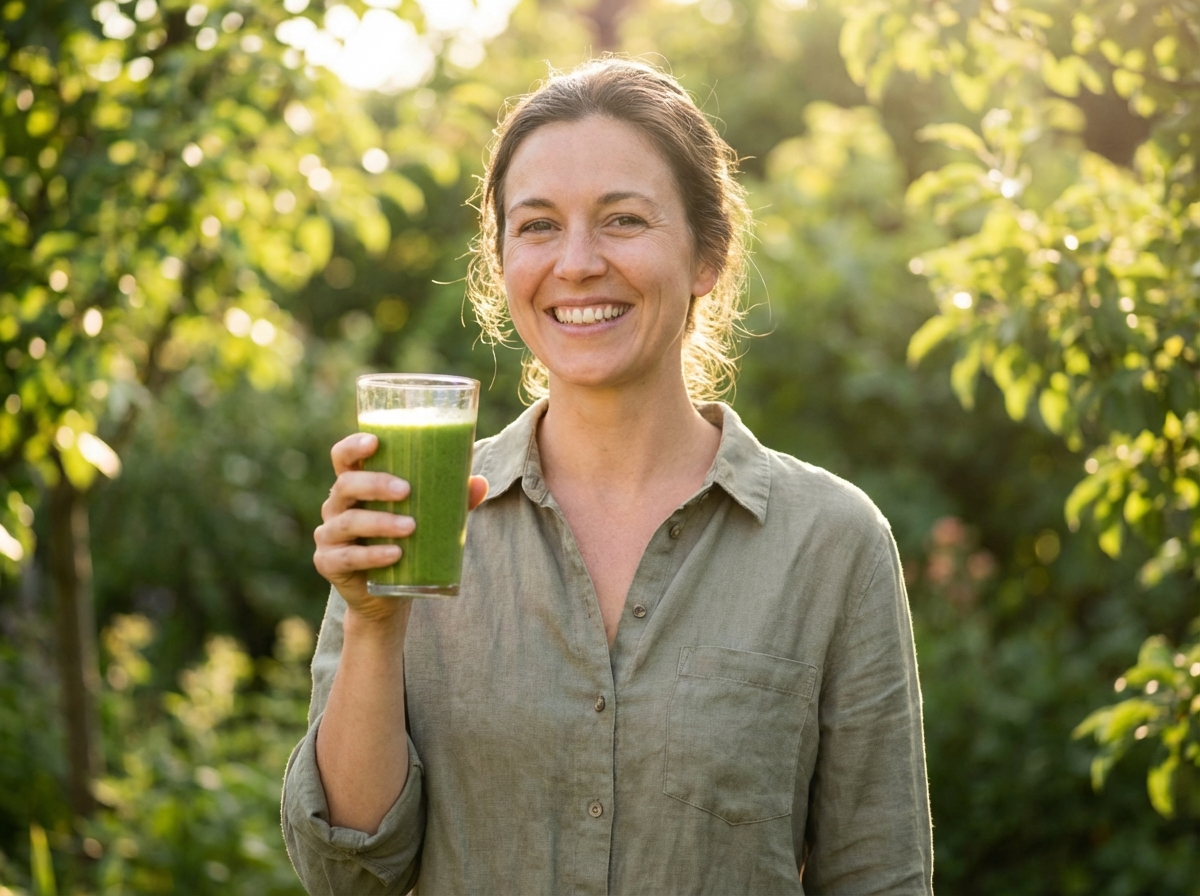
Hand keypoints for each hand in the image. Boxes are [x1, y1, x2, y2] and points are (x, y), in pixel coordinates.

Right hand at [313, 432, 488, 623]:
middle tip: (406, 490)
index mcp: (355, 486)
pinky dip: (373, 555)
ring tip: (410, 527)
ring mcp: (329, 535)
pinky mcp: (329, 563)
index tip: (375, 441)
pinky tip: (395, 555)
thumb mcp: (427, 518)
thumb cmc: (405, 543)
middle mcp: (336, 506)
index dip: (353, 446)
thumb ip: (450, 500)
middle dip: (375, 484)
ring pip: (348, 521)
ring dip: (380, 522)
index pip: (342, 458)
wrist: (387, 596)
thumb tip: (480, 483)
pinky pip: (348, 557)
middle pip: (346, 485)